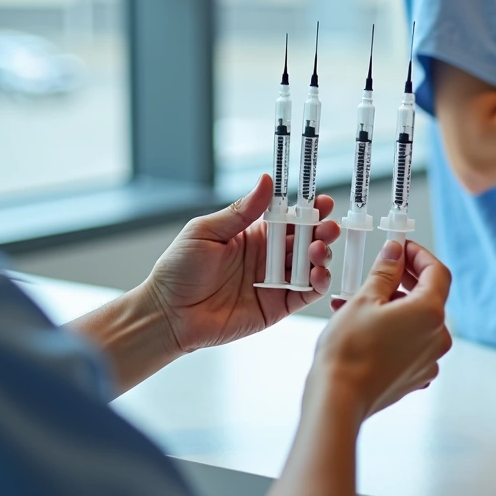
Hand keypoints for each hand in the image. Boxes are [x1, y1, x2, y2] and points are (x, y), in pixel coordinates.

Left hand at [142, 174, 339, 353]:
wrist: (167, 314)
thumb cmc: (178, 269)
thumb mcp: (206, 232)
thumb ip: (240, 211)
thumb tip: (267, 181)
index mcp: (253, 234)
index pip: (288, 217)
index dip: (308, 209)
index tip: (322, 201)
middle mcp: (268, 256)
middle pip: (305, 239)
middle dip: (321, 231)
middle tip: (328, 228)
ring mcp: (274, 281)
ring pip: (310, 264)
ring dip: (322, 255)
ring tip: (318, 250)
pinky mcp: (276, 306)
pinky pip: (305, 294)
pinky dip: (318, 283)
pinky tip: (318, 274)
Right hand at [307, 240, 451, 422]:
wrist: (338, 399)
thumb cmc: (349, 351)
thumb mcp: (364, 298)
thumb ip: (386, 271)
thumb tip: (396, 253)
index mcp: (430, 314)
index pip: (437, 272)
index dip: (419, 256)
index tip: (402, 248)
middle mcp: (437, 338)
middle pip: (429, 297)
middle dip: (405, 279)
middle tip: (383, 268)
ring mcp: (428, 360)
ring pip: (416, 320)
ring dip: (393, 305)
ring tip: (360, 300)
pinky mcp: (415, 376)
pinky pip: (410, 343)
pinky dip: (393, 329)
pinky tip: (367, 326)